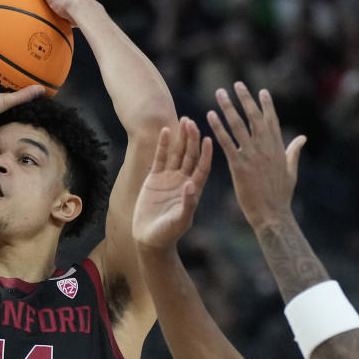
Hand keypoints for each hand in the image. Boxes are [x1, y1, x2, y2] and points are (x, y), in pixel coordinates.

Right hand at [133, 117, 211, 249]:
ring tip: (183, 120)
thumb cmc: (168, 233)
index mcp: (193, 190)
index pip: (202, 168)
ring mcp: (169, 178)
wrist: (149, 238)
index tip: (209, 139)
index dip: (206, 154)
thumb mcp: (180, 220)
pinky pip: (160, 158)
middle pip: (190, 156)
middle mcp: (183, 180)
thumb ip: (187, 203)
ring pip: (177, 153)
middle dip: (192, 139)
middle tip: (193, 122)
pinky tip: (165, 131)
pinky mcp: (154, 178)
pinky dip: (163, 145)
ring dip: (180, 138)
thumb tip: (191, 186)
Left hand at [206, 82, 306, 229]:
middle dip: (245, 99)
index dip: (266, 105)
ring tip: (219, 93)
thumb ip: (293, 151)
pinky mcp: (239, 165)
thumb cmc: (281, 196)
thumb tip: (302, 138)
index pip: (271, 120)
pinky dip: (218, 127)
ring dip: (228, 107)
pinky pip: (226, 142)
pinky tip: (210, 115)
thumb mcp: (291, 170)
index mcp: (278, 148)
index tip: (261, 91)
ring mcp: (252, 155)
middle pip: (254, 117)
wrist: (272, 215)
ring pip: (238, 125)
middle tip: (237, 84)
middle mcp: (265, 147)